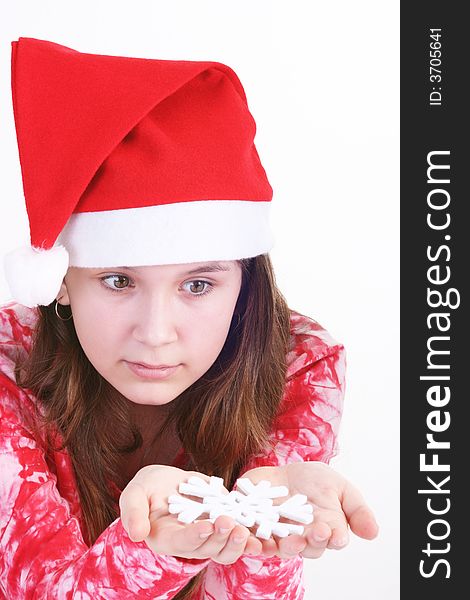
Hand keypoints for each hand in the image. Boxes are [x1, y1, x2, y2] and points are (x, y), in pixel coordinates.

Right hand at [119, 464, 263, 563]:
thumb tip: (136, 534)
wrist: (168, 483)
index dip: (192, 536)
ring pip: (224, 549)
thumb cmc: (148, 488)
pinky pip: (238, 537)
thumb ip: (132, 511)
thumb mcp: (135, 493)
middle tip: (229, 522)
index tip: (205, 526)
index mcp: (165, 537)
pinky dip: (249, 538)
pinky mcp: (224, 526)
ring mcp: (208, 537)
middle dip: (219, 537)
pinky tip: (259, 535)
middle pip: (205, 548)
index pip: (179, 542)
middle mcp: (188, 543)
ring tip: (245, 530)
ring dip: (236, 543)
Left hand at [238, 462, 378, 559]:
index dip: (333, 538)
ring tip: (290, 539)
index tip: (334, 533)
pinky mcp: (255, 529)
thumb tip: (373, 532)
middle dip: (311, 542)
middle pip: (307, 548)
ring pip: (281, 549)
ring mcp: (278, 536)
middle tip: (314, 532)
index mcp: (325, 530)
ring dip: (286, 547)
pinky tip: (254, 538)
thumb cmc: (315, 482)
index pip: (331, 539)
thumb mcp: (340, 487)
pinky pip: (253, 540)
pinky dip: (252, 542)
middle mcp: (302, 538)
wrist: (283, 471)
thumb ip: (356, 509)